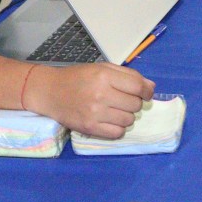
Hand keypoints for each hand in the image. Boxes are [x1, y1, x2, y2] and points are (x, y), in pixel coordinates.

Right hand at [24, 63, 155, 138]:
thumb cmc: (77, 77)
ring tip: (114, 110)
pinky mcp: (90, 128)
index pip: (138, 87)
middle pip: (135, 105)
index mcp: (104, 76)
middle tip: (122, 100)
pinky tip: (110, 120)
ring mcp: (95, 113)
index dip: (146, 91)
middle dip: (133, 103)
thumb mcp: (101, 68)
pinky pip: (118, 133)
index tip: (145, 93)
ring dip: (126, 116)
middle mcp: (101, 95)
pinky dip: (118, 128)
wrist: (50, 92)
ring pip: (129, 120)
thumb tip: (151, 87)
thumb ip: (127, 75)